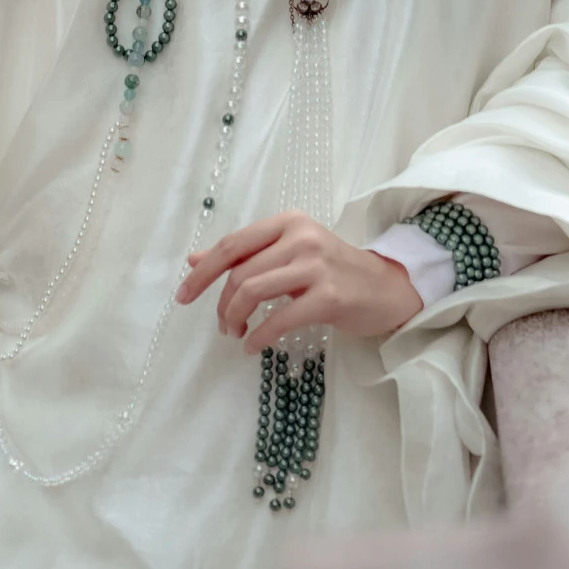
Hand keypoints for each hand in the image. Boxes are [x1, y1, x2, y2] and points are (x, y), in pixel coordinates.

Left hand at [176, 211, 422, 352]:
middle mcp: (300, 236)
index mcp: (288, 222)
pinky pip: (279, 318)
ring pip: (253, 291)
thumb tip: (193, 258)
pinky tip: (253, 347)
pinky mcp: (328, 296)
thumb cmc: (333, 270)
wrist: (386, 287)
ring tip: (236, 335)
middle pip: (240, 271)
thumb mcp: (288, 254)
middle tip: (223, 326)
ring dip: (235, 319)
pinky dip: (258, 336)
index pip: (233, 244)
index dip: (203, 272)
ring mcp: (315, 265)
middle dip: (221, 304)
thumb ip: (246, 255)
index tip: (182, 296)